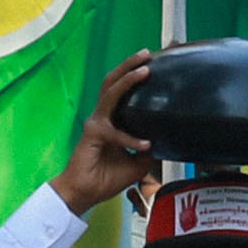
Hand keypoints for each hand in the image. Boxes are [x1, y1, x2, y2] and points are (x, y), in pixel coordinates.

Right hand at [55, 54, 160, 211]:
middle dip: (129, 65)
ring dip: (127, 78)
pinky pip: (115, 132)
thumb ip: (147, 151)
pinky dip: (131, 138)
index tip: (155, 64)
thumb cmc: (104, 179)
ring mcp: (96, 122)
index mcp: (111, 120)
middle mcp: (102, 116)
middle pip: (114, 82)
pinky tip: (145, 144)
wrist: (83, 194)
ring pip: (111, 92)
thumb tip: (164, 144)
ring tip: (145, 68)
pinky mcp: (92, 134)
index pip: (123, 92)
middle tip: (148, 53)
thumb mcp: (136, 164)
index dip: (135, 77)